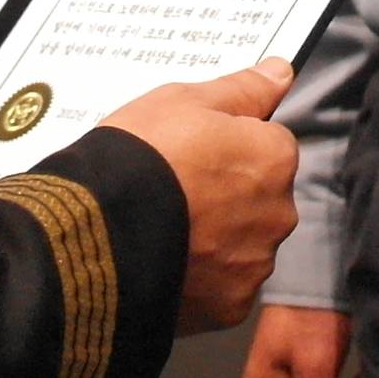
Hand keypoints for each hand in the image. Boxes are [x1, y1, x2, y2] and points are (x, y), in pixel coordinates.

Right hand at [99, 58, 299, 333]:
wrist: (98, 232)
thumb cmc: (140, 156)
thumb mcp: (183, 101)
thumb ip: (241, 90)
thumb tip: (280, 72)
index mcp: (274, 158)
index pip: (268, 144)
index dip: (229, 145)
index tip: (195, 150)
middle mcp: (278, 213)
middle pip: (261, 198)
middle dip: (230, 194)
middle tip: (177, 189)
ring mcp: (255, 263)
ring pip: (243, 244)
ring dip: (218, 238)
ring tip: (166, 227)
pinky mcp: (230, 306)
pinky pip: (223, 286)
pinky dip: (202, 277)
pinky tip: (167, 260)